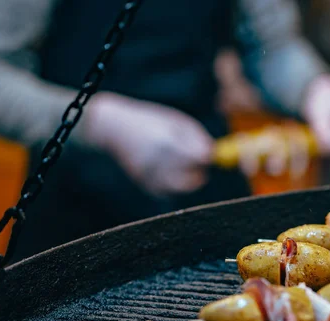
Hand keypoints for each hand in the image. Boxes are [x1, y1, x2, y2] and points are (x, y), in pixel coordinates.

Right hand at [83, 92, 214, 195]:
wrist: (114, 129)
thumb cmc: (151, 121)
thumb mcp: (176, 121)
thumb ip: (198, 138)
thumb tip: (215, 156)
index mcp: (168, 142)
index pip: (201, 158)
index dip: (207, 156)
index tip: (206, 152)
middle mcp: (159, 163)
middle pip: (196, 178)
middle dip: (200, 170)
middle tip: (194, 159)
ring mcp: (151, 177)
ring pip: (185, 187)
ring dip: (188, 177)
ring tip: (177, 162)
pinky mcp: (146, 186)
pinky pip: (171, 190)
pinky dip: (174, 182)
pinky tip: (164, 167)